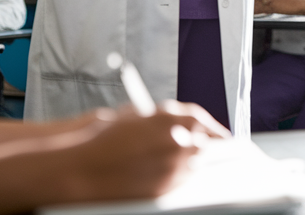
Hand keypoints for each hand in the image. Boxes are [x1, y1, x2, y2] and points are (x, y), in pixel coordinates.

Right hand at [71, 101, 227, 202]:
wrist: (85, 168)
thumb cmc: (105, 139)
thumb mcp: (136, 116)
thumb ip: (163, 118)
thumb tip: (183, 123)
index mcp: (169, 119)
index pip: (201, 120)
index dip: (212, 127)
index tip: (219, 133)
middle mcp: (175, 142)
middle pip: (204, 144)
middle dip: (206, 145)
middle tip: (208, 148)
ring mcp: (171, 167)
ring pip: (195, 164)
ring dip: (192, 161)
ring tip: (180, 160)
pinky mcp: (164, 187)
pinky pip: (182, 181)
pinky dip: (180, 176)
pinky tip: (168, 172)